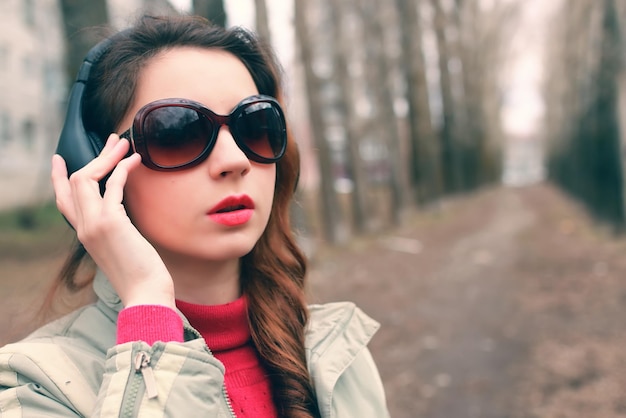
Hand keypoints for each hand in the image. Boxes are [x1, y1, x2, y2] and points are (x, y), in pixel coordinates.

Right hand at [51, 134, 175, 308]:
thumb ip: (114, 230)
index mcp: (84, 235)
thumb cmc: (141, 274)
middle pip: (76, 182)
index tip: (59, 158)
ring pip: (88, 178)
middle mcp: (83, 228)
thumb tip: (122, 214)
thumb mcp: (121, 248)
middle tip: (113, 140)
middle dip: (95, 157)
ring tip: (125, 144)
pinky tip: (136, 161)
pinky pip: (112, 185)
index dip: (59, 178)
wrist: (145, 294)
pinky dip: (123, 169)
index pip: (62, 201)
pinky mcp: (110, 222)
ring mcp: (93, 224)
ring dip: (108, 157)